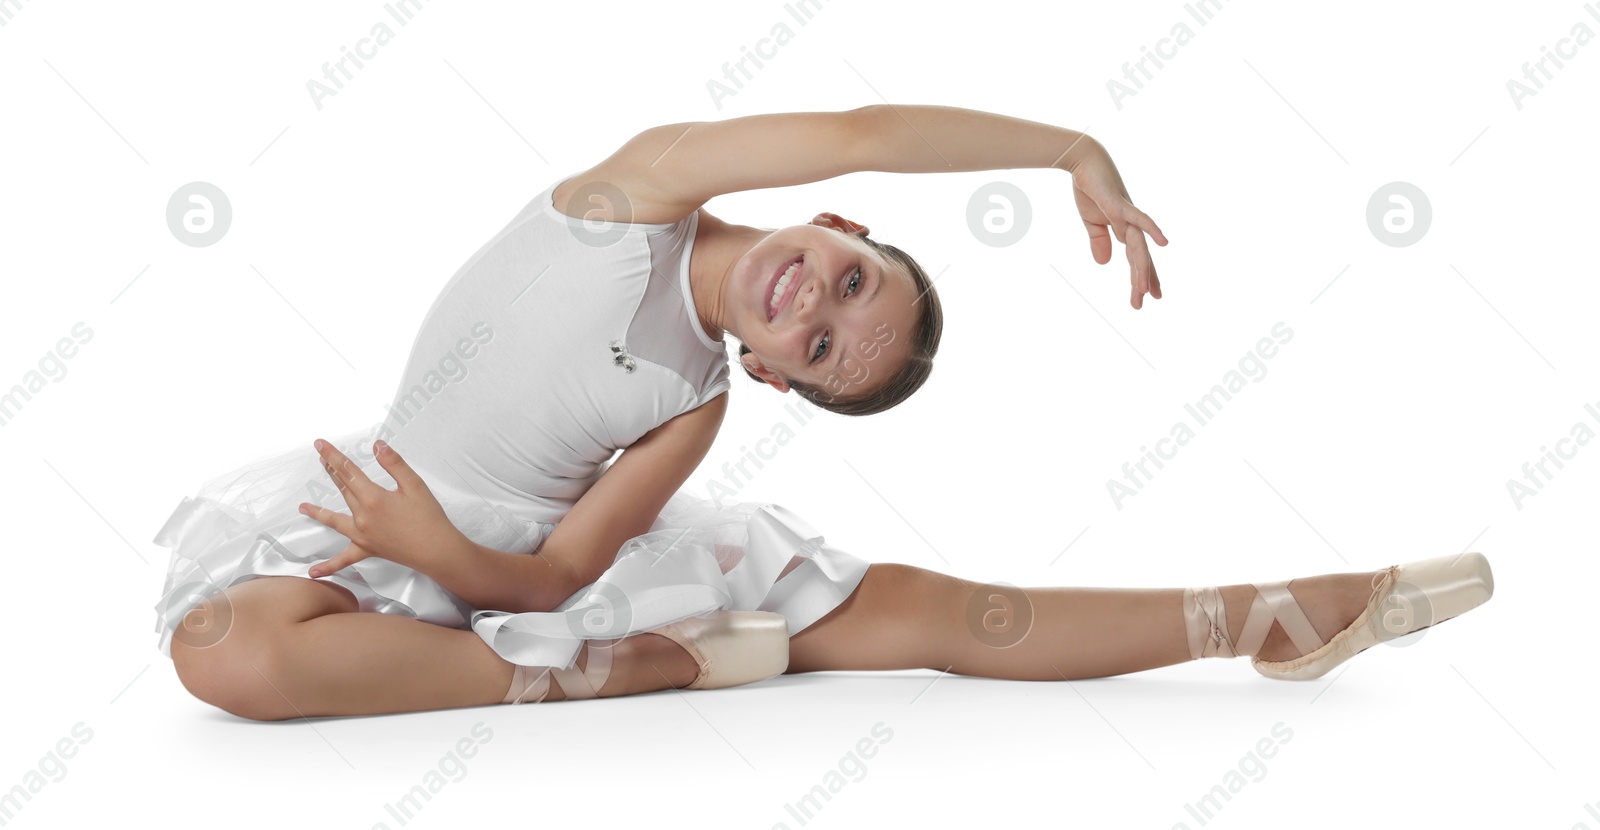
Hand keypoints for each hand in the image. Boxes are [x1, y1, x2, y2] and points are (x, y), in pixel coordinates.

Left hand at [299, 438, 464, 577]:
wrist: (436, 549)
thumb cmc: (429, 518)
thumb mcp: (415, 484)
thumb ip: (394, 464)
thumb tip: (377, 446)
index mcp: (373, 498)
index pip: (348, 471)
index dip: (333, 456)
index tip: (320, 445)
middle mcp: (362, 516)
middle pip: (342, 488)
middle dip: (330, 471)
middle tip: (320, 457)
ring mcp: (362, 535)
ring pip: (334, 520)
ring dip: (318, 511)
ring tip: (303, 507)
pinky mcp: (367, 549)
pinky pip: (344, 559)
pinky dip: (328, 566)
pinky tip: (313, 572)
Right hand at [1067, 141, 1168, 308]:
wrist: (1083, 162)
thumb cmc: (1089, 188)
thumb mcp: (1091, 222)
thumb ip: (1100, 242)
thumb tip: (1105, 264)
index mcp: (1123, 230)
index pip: (1136, 258)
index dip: (1142, 276)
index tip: (1147, 296)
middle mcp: (1131, 225)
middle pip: (1141, 258)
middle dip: (1145, 280)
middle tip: (1148, 302)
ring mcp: (1127, 215)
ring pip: (1139, 247)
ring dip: (1142, 268)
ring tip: (1144, 291)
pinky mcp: (1120, 205)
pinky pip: (1139, 219)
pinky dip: (1152, 229)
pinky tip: (1164, 242)